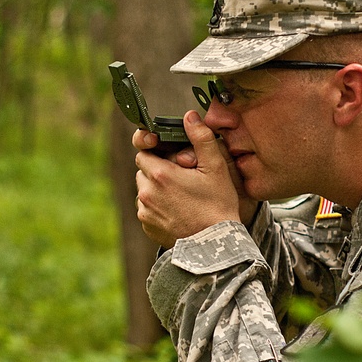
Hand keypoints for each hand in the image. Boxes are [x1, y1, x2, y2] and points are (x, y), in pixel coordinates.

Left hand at [132, 121, 258, 224]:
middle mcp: (147, 193)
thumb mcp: (215, 168)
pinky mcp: (147, 227)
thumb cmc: (218, 205)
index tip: (162, 153)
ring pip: (144, 191)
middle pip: (143, 172)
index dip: (153, 150)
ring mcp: (145, 212)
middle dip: (157, 170)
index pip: (142, 152)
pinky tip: (177, 210)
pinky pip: (146, 210)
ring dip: (156, 189)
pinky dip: (157, 208)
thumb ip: (201, 138)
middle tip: (180, 176)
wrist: (215, 245)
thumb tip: (190, 116)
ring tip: (179, 195)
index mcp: (160, 175)